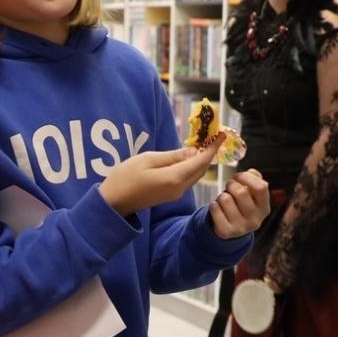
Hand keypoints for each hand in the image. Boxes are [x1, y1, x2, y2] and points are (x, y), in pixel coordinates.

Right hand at [98, 135, 221, 216]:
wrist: (114, 202)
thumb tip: (193, 151)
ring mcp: (176, 193)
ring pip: (196, 175)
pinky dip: (193, 167)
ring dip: (202, 160)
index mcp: (175, 178)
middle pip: (201, 169)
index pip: (201, 161)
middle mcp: (180, 188)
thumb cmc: (126, 177)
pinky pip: (188, 179)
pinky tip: (190, 157)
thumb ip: (172, 156)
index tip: (222, 134)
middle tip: (214, 136)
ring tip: (204, 144)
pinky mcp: (171, 195)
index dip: (213, 147)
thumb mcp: (148, 159)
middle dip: (210, 153)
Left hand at [209, 169, 270, 239]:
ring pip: (226, 199)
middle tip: (229, 187)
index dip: (247, 177)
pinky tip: (218, 209)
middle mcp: (255, 220)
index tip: (238, 176)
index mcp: (264, 208)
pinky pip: (215, 209)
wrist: (231, 231)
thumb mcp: (252, 195)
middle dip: (231, 184)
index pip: (261, 187)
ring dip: (221, 196)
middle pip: (241, 192)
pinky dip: (213, 205)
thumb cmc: (241, 207)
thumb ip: (255, 180)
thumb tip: (251, 172)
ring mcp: (241, 227)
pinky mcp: (226, 232)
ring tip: (224, 200)